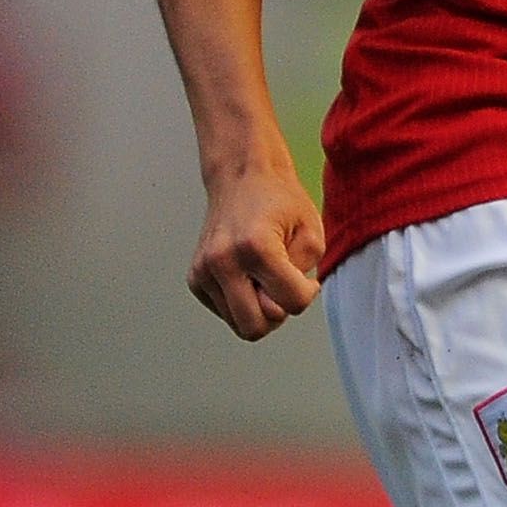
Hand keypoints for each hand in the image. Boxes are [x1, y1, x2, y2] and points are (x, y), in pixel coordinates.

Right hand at [189, 158, 327, 338]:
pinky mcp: (195, 278)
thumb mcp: (311, 235)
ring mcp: (203, 271)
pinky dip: (241, 302)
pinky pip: (225, 313)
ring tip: (264, 277)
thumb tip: (275, 311)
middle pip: (254, 328)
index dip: (307, 294)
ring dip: (258, 309)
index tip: (305, 277)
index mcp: (255, 247)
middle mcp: (222, 261)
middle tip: (282, 286)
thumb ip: (301, 277)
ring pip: (239, 324)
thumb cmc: (279, 202)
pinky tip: (247, 276)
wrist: (242, 178)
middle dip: (277, 314)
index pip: (291, 304)